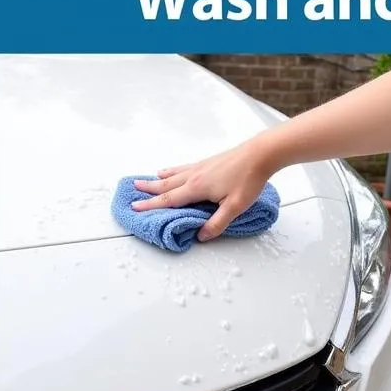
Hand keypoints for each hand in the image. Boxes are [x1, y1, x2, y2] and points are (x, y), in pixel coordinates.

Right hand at [131, 136, 275, 240]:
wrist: (258, 155)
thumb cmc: (248, 180)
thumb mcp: (235, 207)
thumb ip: (218, 223)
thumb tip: (201, 235)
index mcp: (197, 188)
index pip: (170, 200)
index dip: (152, 205)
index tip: (136, 207)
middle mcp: (193, 176)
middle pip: (166, 185)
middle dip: (148, 190)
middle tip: (132, 191)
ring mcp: (199, 167)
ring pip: (172, 175)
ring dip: (157, 179)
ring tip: (144, 181)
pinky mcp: (206, 163)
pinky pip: (182, 168)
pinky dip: (171, 170)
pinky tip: (169, 170)